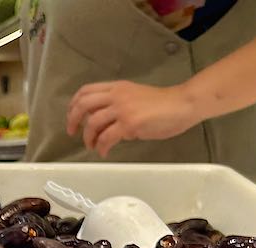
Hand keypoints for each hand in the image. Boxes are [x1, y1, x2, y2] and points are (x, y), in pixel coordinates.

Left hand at [66, 80, 201, 156]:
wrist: (183, 104)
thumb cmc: (164, 105)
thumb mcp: (135, 100)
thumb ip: (118, 109)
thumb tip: (105, 126)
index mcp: (117, 88)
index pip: (86, 91)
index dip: (74, 105)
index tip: (72, 117)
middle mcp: (117, 95)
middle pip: (83, 104)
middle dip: (73, 120)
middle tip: (72, 133)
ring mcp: (123, 109)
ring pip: (92, 123)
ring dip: (88, 138)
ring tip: (92, 146)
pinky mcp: (129, 123)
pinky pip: (106, 138)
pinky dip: (101, 147)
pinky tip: (104, 152)